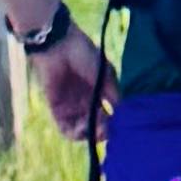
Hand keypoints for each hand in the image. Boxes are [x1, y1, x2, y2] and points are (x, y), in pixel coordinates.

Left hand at [37, 25, 109, 145]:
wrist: (59, 44)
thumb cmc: (84, 54)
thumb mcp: (106, 75)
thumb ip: (115, 96)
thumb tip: (124, 117)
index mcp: (97, 94)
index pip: (107, 117)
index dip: (113, 125)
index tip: (119, 126)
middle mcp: (84, 103)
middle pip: (95, 128)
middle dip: (102, 132)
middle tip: (105, 129)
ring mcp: (70, 107)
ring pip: (81, 132)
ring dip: (89, 135)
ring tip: (93, 128)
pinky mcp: (56, 109)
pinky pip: (65, 129)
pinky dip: (74, 134)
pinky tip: (83, 129)